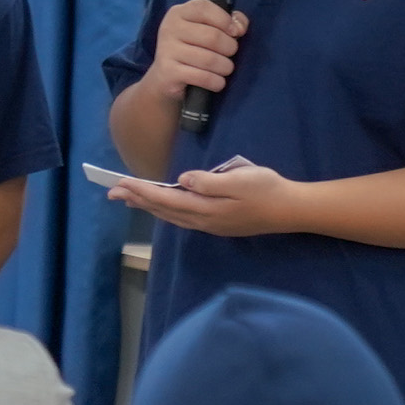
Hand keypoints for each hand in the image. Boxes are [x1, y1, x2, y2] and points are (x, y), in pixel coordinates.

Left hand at [110, 156, 308, 236]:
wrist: (292, 210)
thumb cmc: (267, 190)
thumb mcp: (240, 179)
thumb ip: (210, 182)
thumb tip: (182, 180)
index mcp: (206, 208)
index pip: (165, 199)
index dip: (141, 191)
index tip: (120, 184)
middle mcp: (203, 221)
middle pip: (163, 211)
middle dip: (137, 200)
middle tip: (112, 193)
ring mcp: (211, 225)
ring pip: (171, 216)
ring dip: (149, 207)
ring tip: (130, 199)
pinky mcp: (218, 225)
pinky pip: (182, 219)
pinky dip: (166, 211)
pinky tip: (163, 207)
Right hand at [143, 0, 247, 108]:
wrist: (165, 78)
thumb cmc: (193, 49)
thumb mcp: (207, 28)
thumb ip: (229, 21)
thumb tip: (239, 27)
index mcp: (178, 13)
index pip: (204, 8)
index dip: (225, 20)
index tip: (234, 32)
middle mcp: (169, 28)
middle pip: (212, 36)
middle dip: (230, 48)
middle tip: (229, 54)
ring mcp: (167, 50)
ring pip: (210, 59)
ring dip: (225, 67)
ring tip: (224, 69)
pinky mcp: (169, 72)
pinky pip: (204, 77)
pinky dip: (217, 82)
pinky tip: (217, 82)